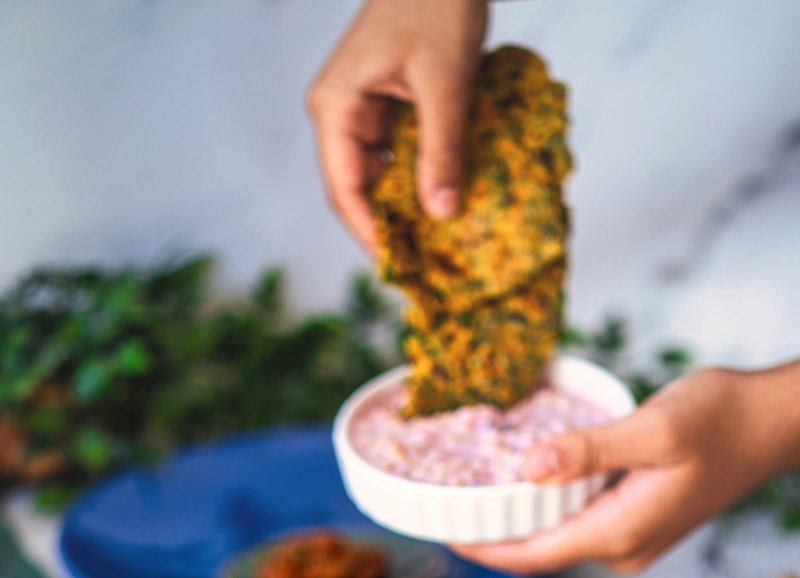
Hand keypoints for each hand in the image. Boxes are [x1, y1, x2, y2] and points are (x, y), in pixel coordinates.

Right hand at [307, 0, 486, 250]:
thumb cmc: (438, 2)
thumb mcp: (446, 82)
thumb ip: (442, 149)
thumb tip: (442, 213)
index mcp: (336, 108)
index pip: (345, 191)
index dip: (370, 235)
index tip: (400, 271)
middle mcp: (340, 113)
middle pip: (357, 190)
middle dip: (389, 229)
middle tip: (423, 269)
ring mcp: (362, 109)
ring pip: (378, 177)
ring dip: (405, 208)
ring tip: (436, 246)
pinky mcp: (386, 104)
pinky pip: (396, 156)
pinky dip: (418, 180)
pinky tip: (444, 202)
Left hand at [452, 361, 799, 573]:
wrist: (773, 423)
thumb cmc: (724, 419)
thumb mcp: (653, 426)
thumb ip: (588, 450)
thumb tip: (529, 468)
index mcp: (620, 532)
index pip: (532, 554)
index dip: (482, 547)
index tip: (440, 529)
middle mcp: (623, 547)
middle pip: (540, 550)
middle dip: (492, 533)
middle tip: (443, 503)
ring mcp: (632, 539)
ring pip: (559, 536)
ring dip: (519, 519)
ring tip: (473, 490)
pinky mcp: (639, 521)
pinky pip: (580, 521)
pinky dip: (550, 505)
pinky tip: (529, 480)